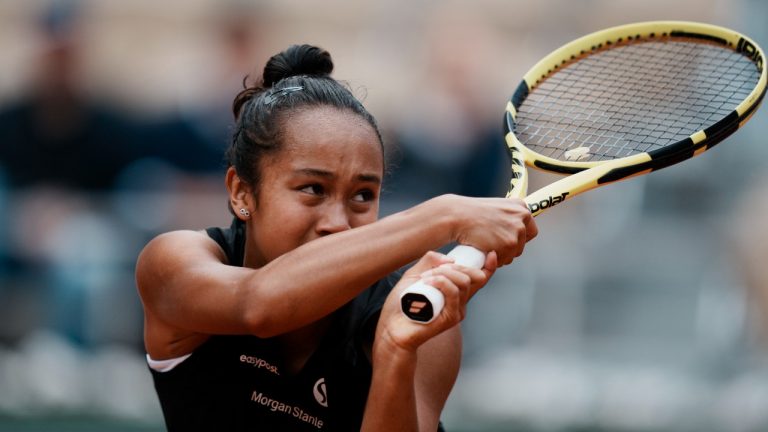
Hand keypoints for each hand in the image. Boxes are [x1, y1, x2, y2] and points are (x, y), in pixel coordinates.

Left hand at [375, 250, 497, 352]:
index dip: (489, 266)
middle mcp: (460, 301)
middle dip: (452, 266)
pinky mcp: (451, 318)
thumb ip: (429, 262)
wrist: (392, 327)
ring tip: (424, 279)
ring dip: (443, 273)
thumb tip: (449, 259)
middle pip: (471, 276)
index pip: (479, 279)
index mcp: (455, 291)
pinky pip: (453, 293)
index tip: (492, 253)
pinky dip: (441, 282)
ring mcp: (457, 310)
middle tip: (428, 272)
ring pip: (463, 282)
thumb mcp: (414, 275)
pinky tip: (427, 283)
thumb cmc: (402, 304)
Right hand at [435, 195, 537, 265]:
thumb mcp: (496, 208)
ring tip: (487, 247)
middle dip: (510, 248)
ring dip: (502, 255)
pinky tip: (485, 251)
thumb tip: (513, 228)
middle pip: (523, 243)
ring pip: (514, 253)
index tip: (509, 240)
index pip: (530, 229)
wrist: (459, 216)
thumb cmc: (472, 213)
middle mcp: (523, 216)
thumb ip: (507, 217)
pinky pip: (506, 259)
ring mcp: (517, 230)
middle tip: (494, 245)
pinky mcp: (510, 243)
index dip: (519, 238)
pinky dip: (496, 259)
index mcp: (520, 206)